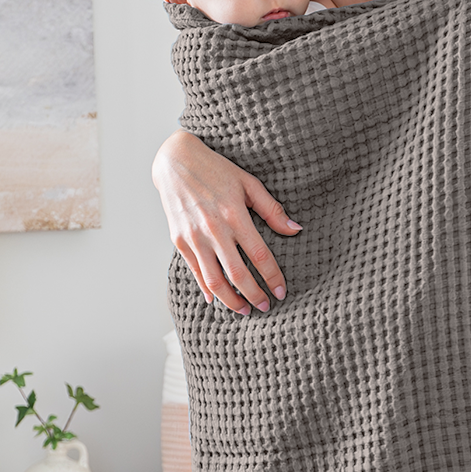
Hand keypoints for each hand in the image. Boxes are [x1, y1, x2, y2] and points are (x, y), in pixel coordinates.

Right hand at [152, 131, 296, 312]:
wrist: (175, 161)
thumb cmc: (216, 170)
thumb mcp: (248, 183)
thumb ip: (272, 209)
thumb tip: (295, 229)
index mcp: (235, 215)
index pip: (260, 256)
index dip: (272, 278)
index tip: (281, 292)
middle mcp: (213, 229)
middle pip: (238, 274)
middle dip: (254, 295)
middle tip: (265, 307)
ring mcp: (194, 237)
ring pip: (214, 280)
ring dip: (231, 300)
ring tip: (244, 310)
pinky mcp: (179, 240)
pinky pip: (195, 271)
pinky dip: (206, 289)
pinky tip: (217, 299)